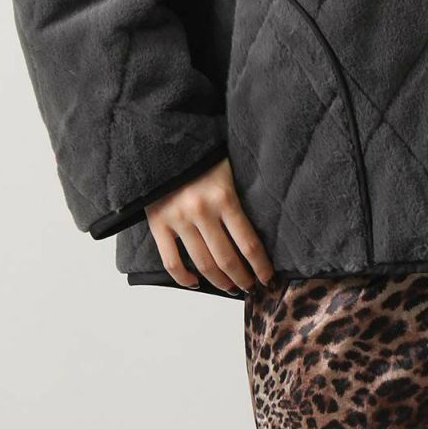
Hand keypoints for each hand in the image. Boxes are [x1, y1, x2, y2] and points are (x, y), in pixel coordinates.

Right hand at [145, 156, 275, 294]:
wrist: (164, 140)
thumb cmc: (203, 154)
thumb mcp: (231, 168)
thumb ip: (241, 196)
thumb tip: (263, 227)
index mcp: (224, 196)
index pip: (249, 243)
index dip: (261, 267)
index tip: (269, 278)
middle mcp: (201, 210)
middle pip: (227, 259)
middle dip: (243, 278)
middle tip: (251, 287)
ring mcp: (178, 219)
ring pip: (203, 264)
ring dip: (220, 282)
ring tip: (231, 287)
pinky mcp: (158, 224)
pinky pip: (171, 261)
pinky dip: (184, 278)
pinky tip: (195, 284)